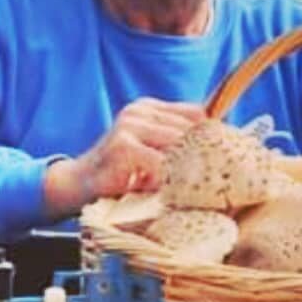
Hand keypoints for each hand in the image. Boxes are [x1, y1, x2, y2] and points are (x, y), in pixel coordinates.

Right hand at [43, 98, 204, 218]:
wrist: (77, 185)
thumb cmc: (119, 175)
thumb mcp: (151, 154)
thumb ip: (176, 146)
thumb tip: (220, 154)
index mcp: (150, 108)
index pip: (197, 115)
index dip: (213, 139)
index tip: (224, 162)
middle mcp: (140, 111)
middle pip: (191, 130)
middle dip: (205, 157)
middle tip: (214, 183)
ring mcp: (130, 125)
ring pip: (179, 145)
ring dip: (188, 171)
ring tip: (193, 191)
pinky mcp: (123, 145)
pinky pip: (161, 163)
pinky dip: (168, 181)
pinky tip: (167, 193)